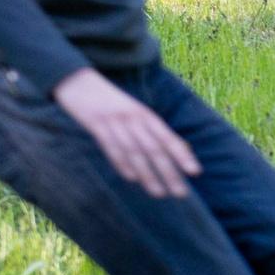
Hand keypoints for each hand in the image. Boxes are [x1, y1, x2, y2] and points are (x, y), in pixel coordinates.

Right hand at [54, 69, 200, 198]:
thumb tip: (181, 148)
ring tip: (159, 193)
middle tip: (182, 193)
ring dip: (148, 174)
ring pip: (135, 152)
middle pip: (155, 149)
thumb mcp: (134, 111)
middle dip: (169, 172)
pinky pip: (111, 147)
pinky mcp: (96, 125)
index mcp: (146, 114)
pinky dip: (122, 163)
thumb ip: (153, 130)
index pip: (168, 137)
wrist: (79, 81)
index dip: (182, 155)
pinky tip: (132, 179)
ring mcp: (115, 122)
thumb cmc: (111, 101)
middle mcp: (134, 119)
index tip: (196, 172)